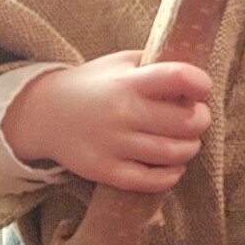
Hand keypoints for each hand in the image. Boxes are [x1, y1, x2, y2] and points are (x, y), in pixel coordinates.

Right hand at [1, 50, 211, 193]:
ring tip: (185, 141)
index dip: (200, 84)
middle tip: (196, 118)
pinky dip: (171, 175)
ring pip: (174, 153)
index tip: (201, 89)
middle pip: (187, 122)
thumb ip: (157, 64)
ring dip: (190, 148)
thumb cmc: (95, 85)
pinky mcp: (103, 170)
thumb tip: (198, 78)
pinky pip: (150, 181)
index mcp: (128, 81)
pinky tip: (173, 166)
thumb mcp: (120, 63)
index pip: (179, 77)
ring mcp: (111, 143)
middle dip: (201, 120)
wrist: (43, 113)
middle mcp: (121, 111)